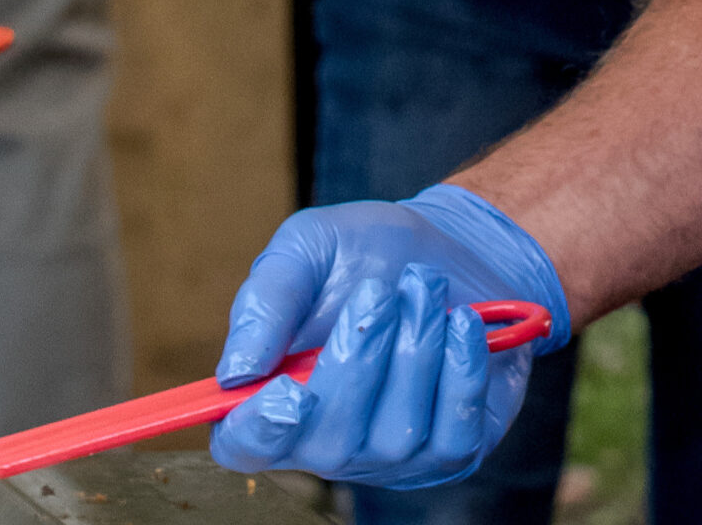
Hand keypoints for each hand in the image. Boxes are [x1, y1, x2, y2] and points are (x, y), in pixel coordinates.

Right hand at [211, 187, 569, 488]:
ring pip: (398, 433)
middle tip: (380, 289)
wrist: (452, 245)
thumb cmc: (366, 252)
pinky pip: (455, 433)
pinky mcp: (452, 451)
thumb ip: (267, 300)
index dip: (259, 430)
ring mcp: (392, 456)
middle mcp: (329, 442)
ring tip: (425, 286)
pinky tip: (463, 323)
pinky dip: (461, 367)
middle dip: (362, 355)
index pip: (246, 446)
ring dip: (417, 344)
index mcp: (275, 396)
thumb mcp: (307, 248)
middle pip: (330, 442)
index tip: (287, 390)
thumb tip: (238, 372)